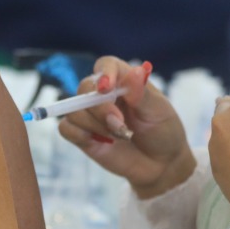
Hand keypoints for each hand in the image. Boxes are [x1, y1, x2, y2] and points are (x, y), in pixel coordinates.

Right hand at [58, 57, 195, 198]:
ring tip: (120, 136)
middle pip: (85, 88)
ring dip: (96, 125)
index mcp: (123, 81)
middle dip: (100, 108)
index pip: (106, 65)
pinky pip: (66, 128)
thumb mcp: (158, 111)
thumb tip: (135, 71)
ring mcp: (91, 115)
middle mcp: (103, 95)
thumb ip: (141, 93)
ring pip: (74, 110)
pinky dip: (80, 134)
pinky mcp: (83, 135)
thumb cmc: (163, 131)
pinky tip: (103, 142)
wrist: (161, 163)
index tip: (108, 88)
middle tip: (119, 123)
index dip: (104, 73)